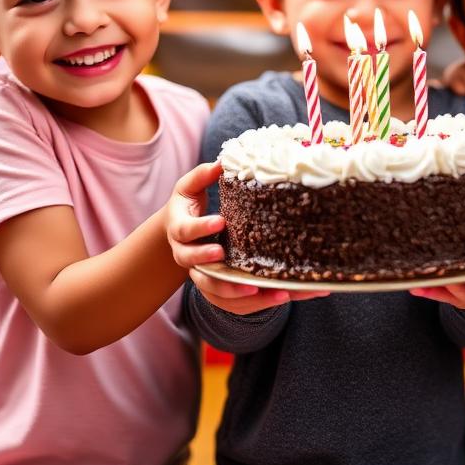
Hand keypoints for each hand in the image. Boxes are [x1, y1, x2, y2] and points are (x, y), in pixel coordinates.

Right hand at [167, 162, 328, 315]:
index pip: (187, 233)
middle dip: (223, 277)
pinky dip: (259, 303)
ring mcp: (203, 277)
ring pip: (220, 295)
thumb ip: (202, 175)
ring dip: (247, 296)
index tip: (221, 222)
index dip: (201, 229)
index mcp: (180, 232)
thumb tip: (222, 161)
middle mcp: (189, 259)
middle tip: (244, 277)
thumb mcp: (189, 189)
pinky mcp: (218, 289)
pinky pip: (235, 303)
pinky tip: (286, 296)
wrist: (179, 234)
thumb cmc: (188, 207)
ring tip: (277, 294)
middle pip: (201, 273)